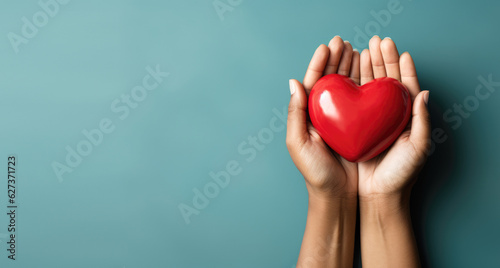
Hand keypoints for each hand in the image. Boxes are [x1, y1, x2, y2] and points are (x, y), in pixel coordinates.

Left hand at [286, 36, 358, 198]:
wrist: (336, 194)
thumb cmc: (314, 172)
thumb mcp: (298, 143)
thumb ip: (295, 113)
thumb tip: (294, 83)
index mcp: (308, 115)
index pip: (313, 83)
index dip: (319, 64)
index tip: (327, 47)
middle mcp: (326, 113)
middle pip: (330, 80)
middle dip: (336, 59)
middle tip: (343, 41)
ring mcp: (343, 118)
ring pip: (346, 86)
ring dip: (350, 67)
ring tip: (356, 49)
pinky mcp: (359, 125)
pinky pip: (361, 100)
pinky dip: (364, 84)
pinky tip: (368, 71)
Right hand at [358, 36, 429, 197]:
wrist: (377, 195)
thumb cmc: (401, 174)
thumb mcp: (418, 147)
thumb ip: (421, 120)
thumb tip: (424, 93)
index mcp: (405, 116)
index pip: (404, 85)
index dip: (401, 66)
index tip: (396, 50)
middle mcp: (386, 114)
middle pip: (385, 80)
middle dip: (381, 59)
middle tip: (376, 42)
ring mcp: (368, 118)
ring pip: (367, 86)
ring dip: (365, 66)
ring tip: (361, 49)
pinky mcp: (352, 125)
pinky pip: (351, 100)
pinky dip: (350, 84)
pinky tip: (347, 71)